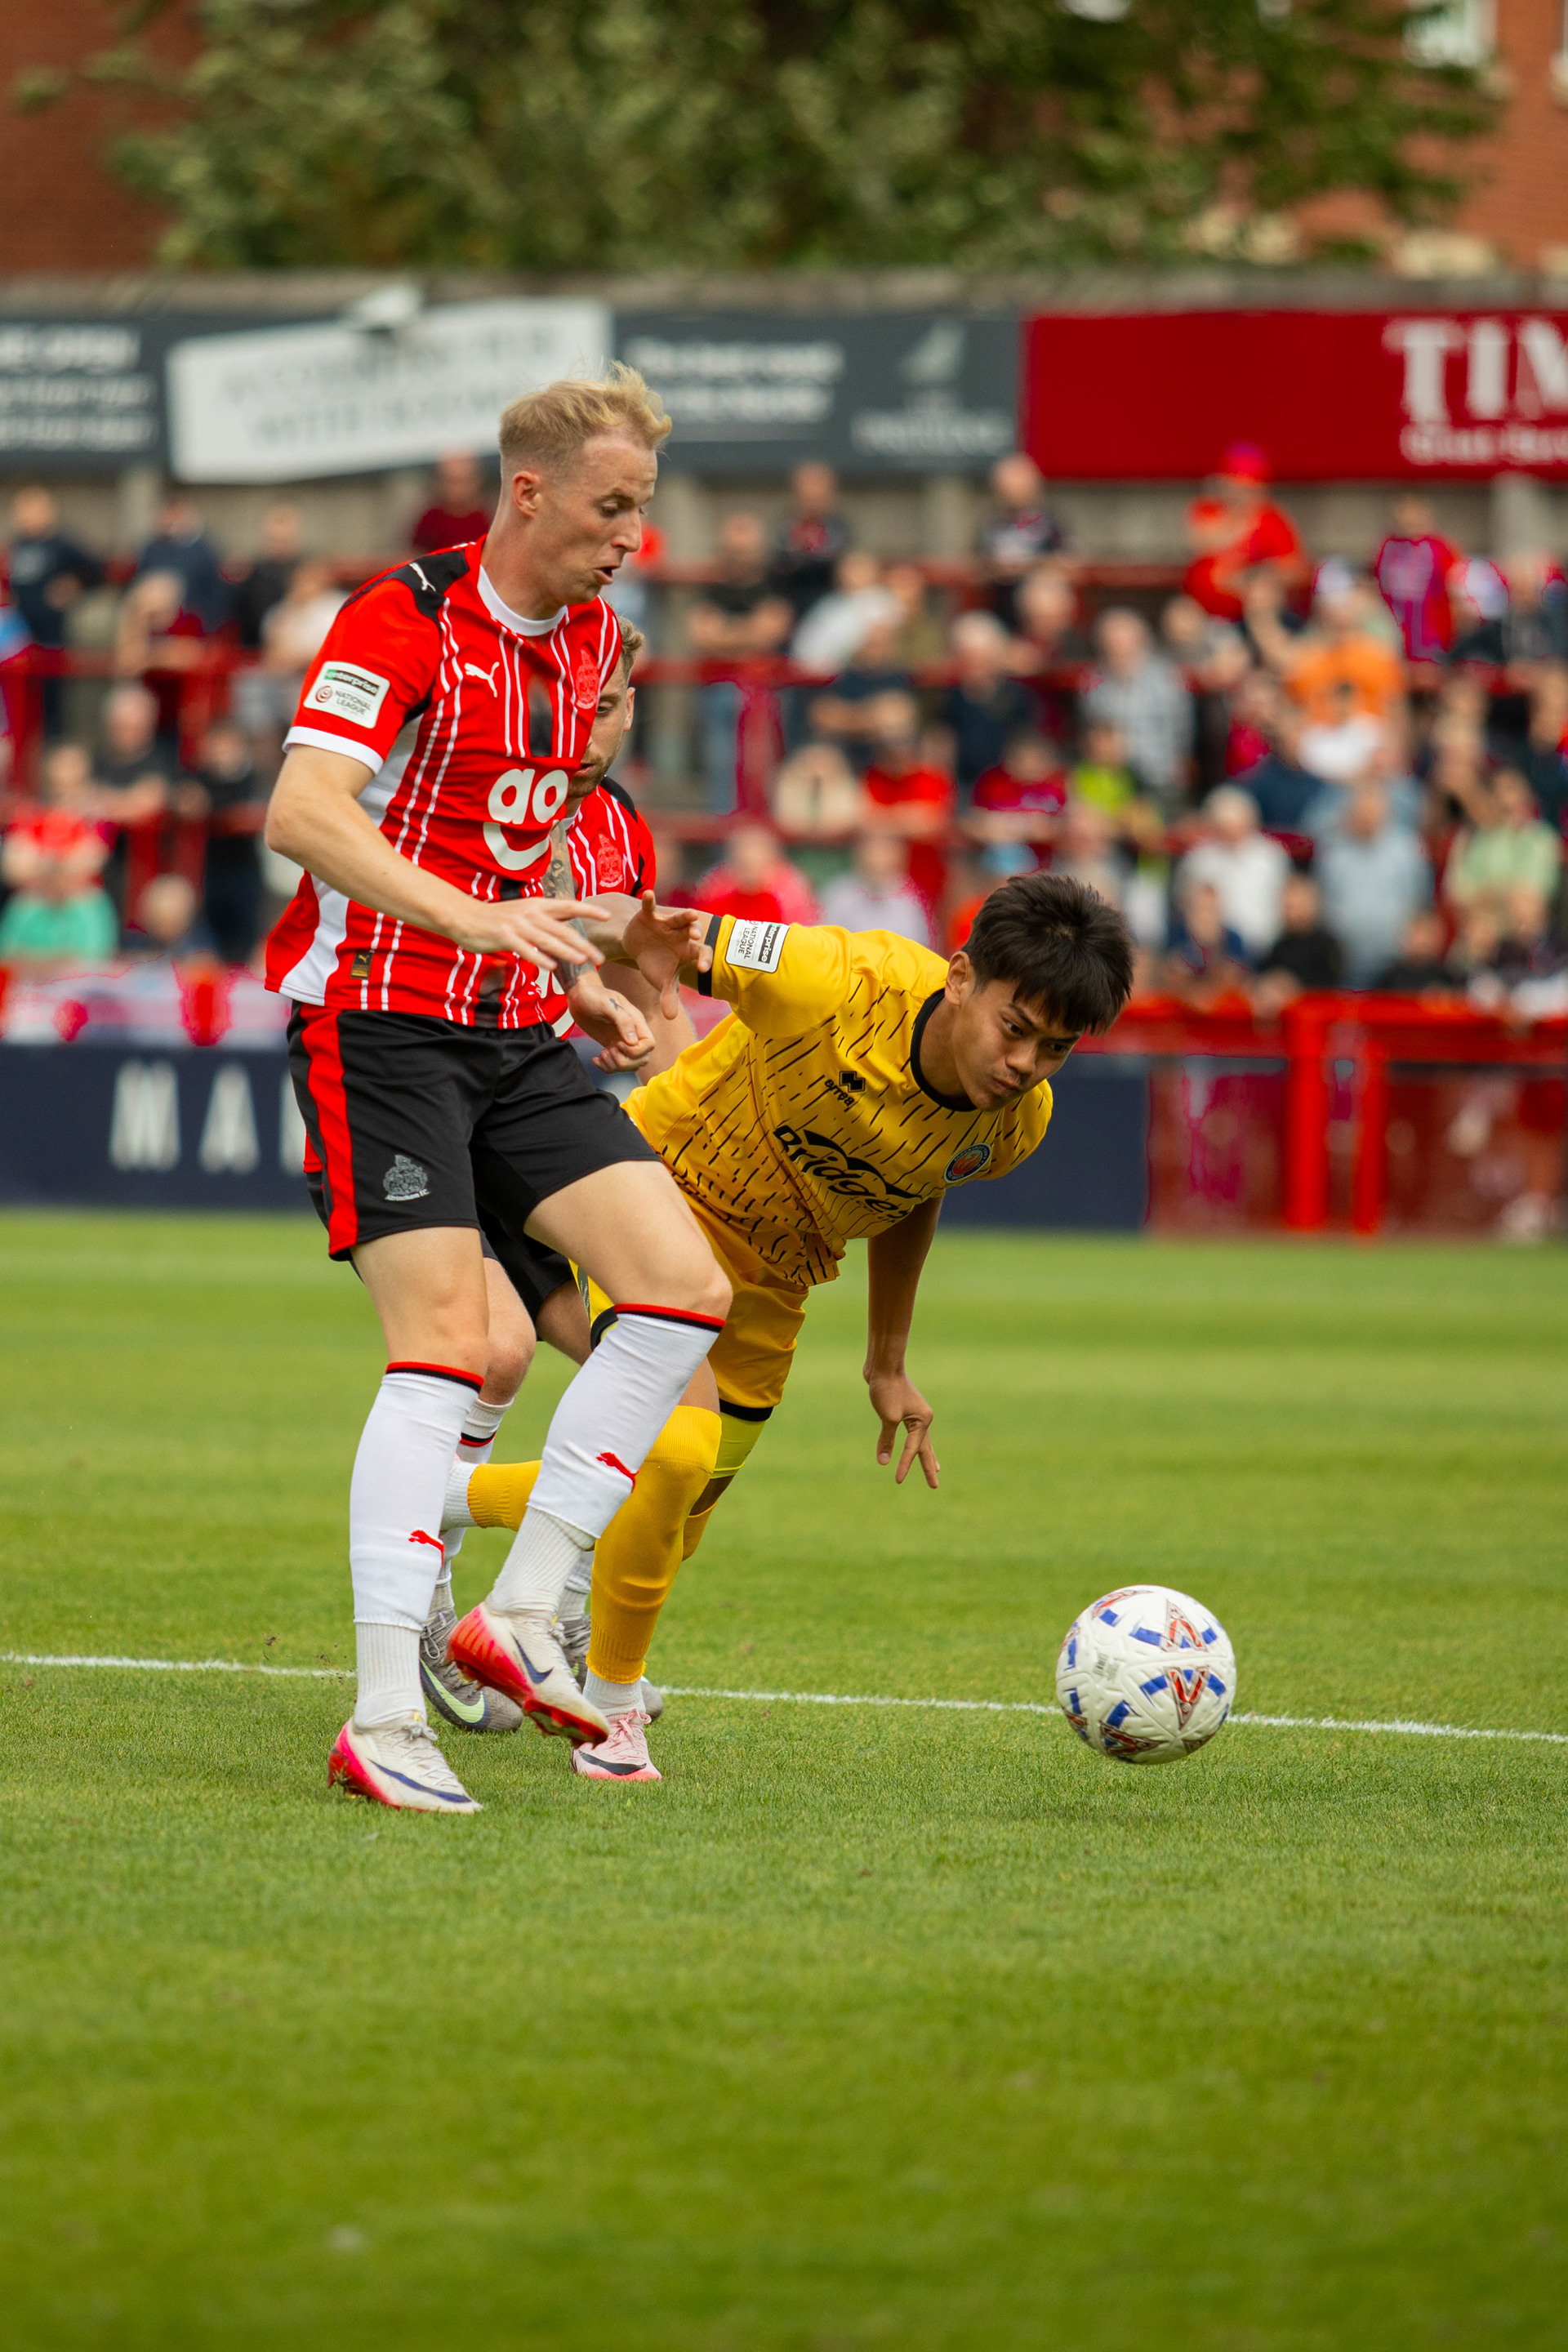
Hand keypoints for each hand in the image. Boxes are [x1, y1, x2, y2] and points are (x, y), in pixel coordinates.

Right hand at [452, 894, 605, 971]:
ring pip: (547, 939)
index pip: (568, 906)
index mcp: (537, 905)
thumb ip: (545, 917)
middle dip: (583, 944)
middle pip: (562, 929)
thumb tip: (568, 921)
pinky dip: (539, 958)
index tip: (607, 916)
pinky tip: (551, 967)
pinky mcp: (504, 936)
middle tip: (600, 958)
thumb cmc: (496, 918)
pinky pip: (525, 949)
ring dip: (566, 951)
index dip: (588, 910)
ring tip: (582, 961)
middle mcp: (530, 913)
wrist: (464, 916)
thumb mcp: (524, 912)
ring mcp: (517, 924)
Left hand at [568, 973, 654, 1070]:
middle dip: (625, 1062)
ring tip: (601, 1055)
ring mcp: (623, 1040)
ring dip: (615, 1066)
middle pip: (642, 1058)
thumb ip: (623, 1020)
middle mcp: (633, 1032)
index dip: (636, 1051)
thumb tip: (633, 1042)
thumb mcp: (607, 1004)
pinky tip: (596, 1059)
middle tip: (608, 1052)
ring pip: (630, 1064)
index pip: (649, 1044)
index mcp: (636, 1021)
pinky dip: (607, 1067)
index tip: (618, 1044)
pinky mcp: (612, 1045)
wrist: (579, 995)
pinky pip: (616, 1064)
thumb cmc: (592, 995)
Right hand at [623, 889, 711, 1016]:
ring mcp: (667, 923)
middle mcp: (681, 934)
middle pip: (692, 932)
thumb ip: (668, 997)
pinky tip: (648, 894)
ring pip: (679, 918)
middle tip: (697, 936)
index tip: (703, 968)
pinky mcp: (650, 915)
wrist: (638, 945)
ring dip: (684, 916)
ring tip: (690, 914)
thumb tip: (670, 1018)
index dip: (703, 959)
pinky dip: (649, 900)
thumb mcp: (661, 981)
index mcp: (687, 950)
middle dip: (695, 933)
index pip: (700, 954)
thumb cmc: (655, 964)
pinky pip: (651, 906)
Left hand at [865, 1367, 938, 1489]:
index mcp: (922, 1420)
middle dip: (930, 1468)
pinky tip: (914, 1447)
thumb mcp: (887, 1417)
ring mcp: (915, 1415)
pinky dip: (912, 1444)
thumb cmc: (887, 1389)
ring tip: (936, 1469)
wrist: (883, 1366)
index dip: (905, 1465)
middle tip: (934, 1486)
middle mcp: (923, 1418)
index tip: (898, 1481)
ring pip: (921, 1441)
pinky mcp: (905, 1411)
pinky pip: (910, 1434)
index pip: (911, 1449)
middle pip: (926, 1449)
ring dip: (927, 1456)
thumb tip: (883, 1462)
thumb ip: (887, 1440)